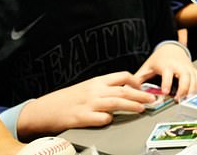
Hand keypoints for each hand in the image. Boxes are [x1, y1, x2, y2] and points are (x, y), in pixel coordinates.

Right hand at [16, 71, 152, 138]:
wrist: (44, 109)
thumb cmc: (67, 99)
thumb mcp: (87, 87)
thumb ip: (103, 88)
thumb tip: (123, 91)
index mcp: (97, 81)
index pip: (122, 76)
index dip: (136, 82)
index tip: (144, 88)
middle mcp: (95, 90)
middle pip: (123, 90)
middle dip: (141, 94)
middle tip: (152, 99)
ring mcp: (88, 103)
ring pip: (116, 102)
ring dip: (131, 105)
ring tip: (142, 109)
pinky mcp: (80, 118)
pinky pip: (99, 118)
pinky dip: (107, 119)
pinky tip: (111, 120)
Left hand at [134, 43, 196, 100]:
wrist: (171, 48)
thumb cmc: (159, 58)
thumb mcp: (147, 67)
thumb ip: (138, 79)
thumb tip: (128, 90)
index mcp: (167, 64)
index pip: (168, 73)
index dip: (167, 82)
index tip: (165, 92)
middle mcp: (179, 65)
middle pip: (185, 76)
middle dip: (183, 89)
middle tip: (178, 99)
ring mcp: (187, 67)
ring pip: (193, 79)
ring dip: (191, 90)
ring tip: (185, 100)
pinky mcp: (193, 70)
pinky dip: (196, 88)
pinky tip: (192, 95)